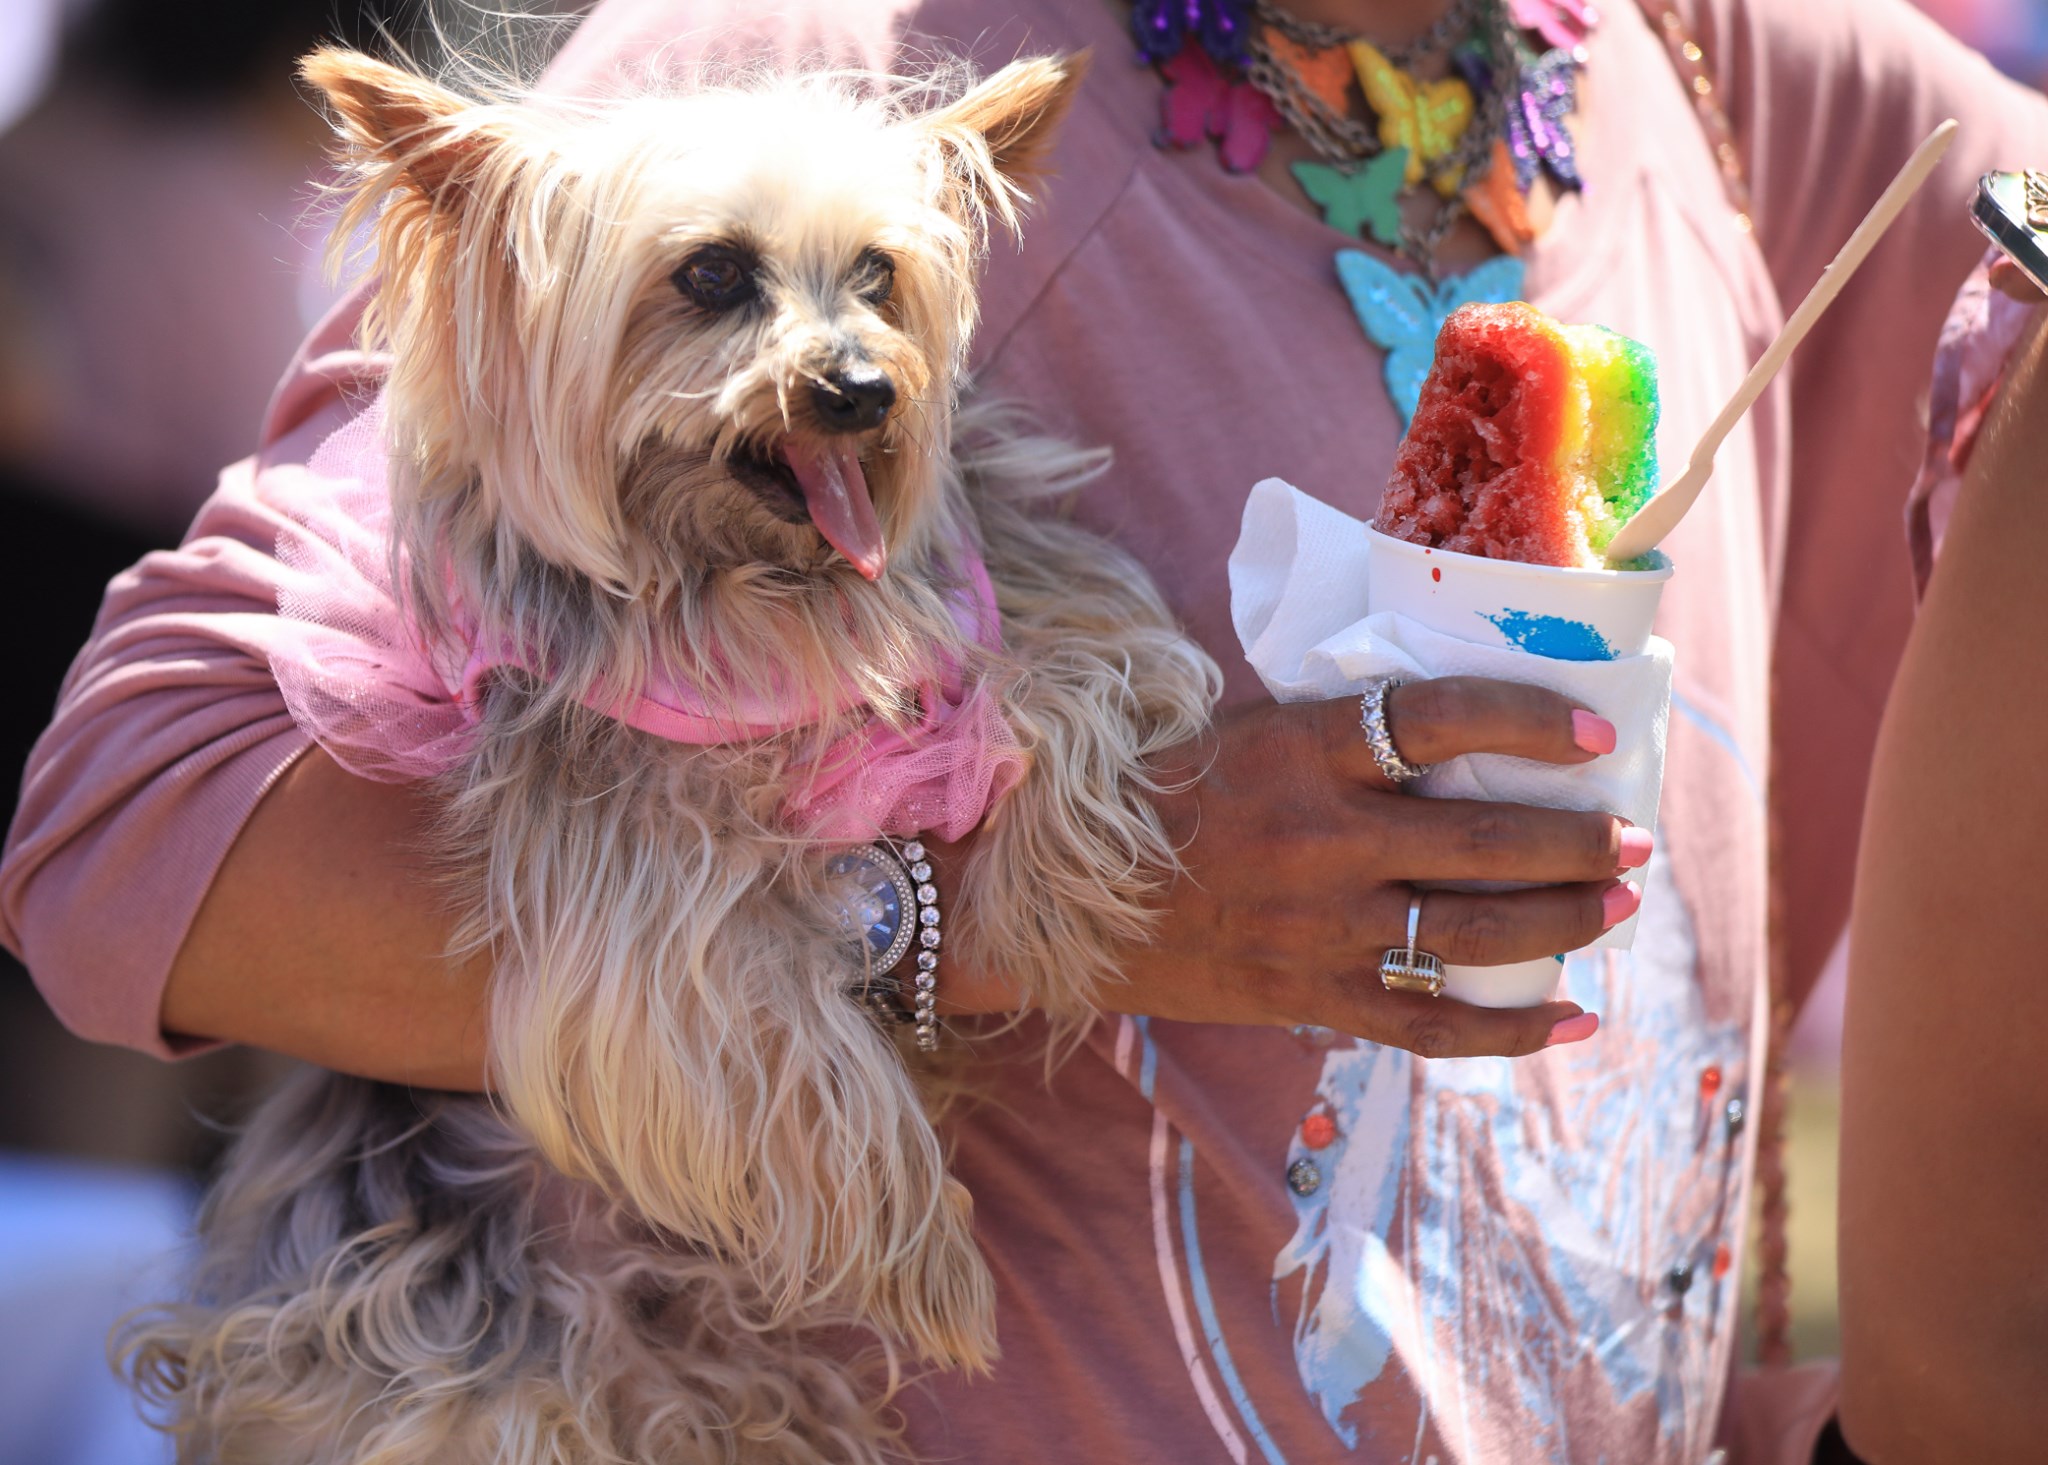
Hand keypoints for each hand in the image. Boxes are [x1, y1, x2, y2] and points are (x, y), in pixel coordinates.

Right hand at [937, 677, 1647, 1058]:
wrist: (1068, 896)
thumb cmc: (1170, 794)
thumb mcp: (1250, 732)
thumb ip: (1347, 732)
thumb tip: (1467, 724)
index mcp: (1301, 752)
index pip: (1437, 721)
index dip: (1526, 722)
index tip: (1593, 730)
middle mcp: (1319, 841)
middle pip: (1482, 842)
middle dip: (1577, 843)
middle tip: (1633, 838)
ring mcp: (1317, 929)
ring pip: (1472, 935)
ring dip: (1563, 923)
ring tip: (1616, 906)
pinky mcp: (1310, 997)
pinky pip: (1428, 1025)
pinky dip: (1510, 1030)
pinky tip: (1572, 1019)